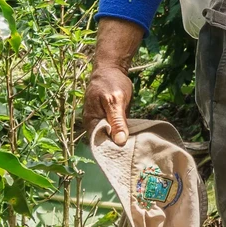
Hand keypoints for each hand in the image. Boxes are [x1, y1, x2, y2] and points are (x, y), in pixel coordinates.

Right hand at [82, 19, 145, 144]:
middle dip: (117, 148)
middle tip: (132, 156)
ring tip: (134, 151)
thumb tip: (119, 141)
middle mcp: (95, 124)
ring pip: (112, 137)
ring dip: (121, 142)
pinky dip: (124, 134)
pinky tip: (134, 140)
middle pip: (105, 142)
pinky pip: (117, 130)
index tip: (123, 158)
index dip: (110, 151)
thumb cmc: (110, 83)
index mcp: (91, 121)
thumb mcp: (115, 101)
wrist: (112, 68)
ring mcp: (103, 121)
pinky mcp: (111, 119)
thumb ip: (117, 121)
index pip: (98, 143)